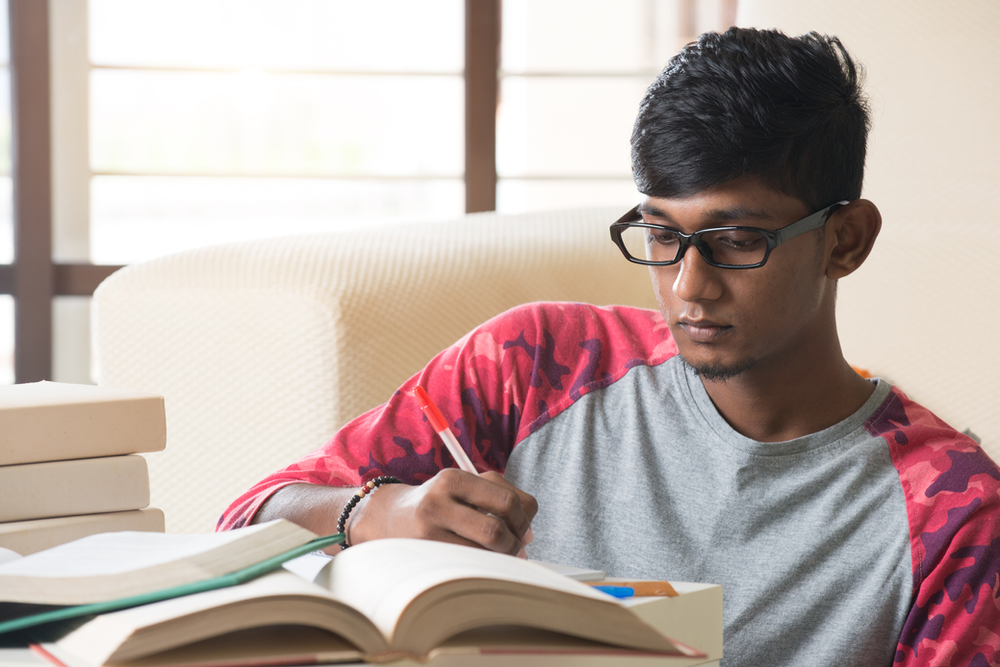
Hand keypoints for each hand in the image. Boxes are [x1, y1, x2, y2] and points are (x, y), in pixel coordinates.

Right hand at [351, 469, 536, 556]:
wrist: (387, 517)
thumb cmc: (439, 502)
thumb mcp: (464, 486)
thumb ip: (499, 496)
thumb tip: (528, 534)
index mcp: (454, 478)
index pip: (507, 501)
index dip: (525, 520)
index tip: (525, 530)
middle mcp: (438, 500)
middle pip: (495, 530)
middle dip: (514, 543)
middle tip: (517, 548)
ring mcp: (428, 529)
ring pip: (481, 552)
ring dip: (500, 558)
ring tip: (500, 556)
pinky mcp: (423, 552)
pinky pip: (466, 563)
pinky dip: (482, 565)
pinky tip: (481, 561)